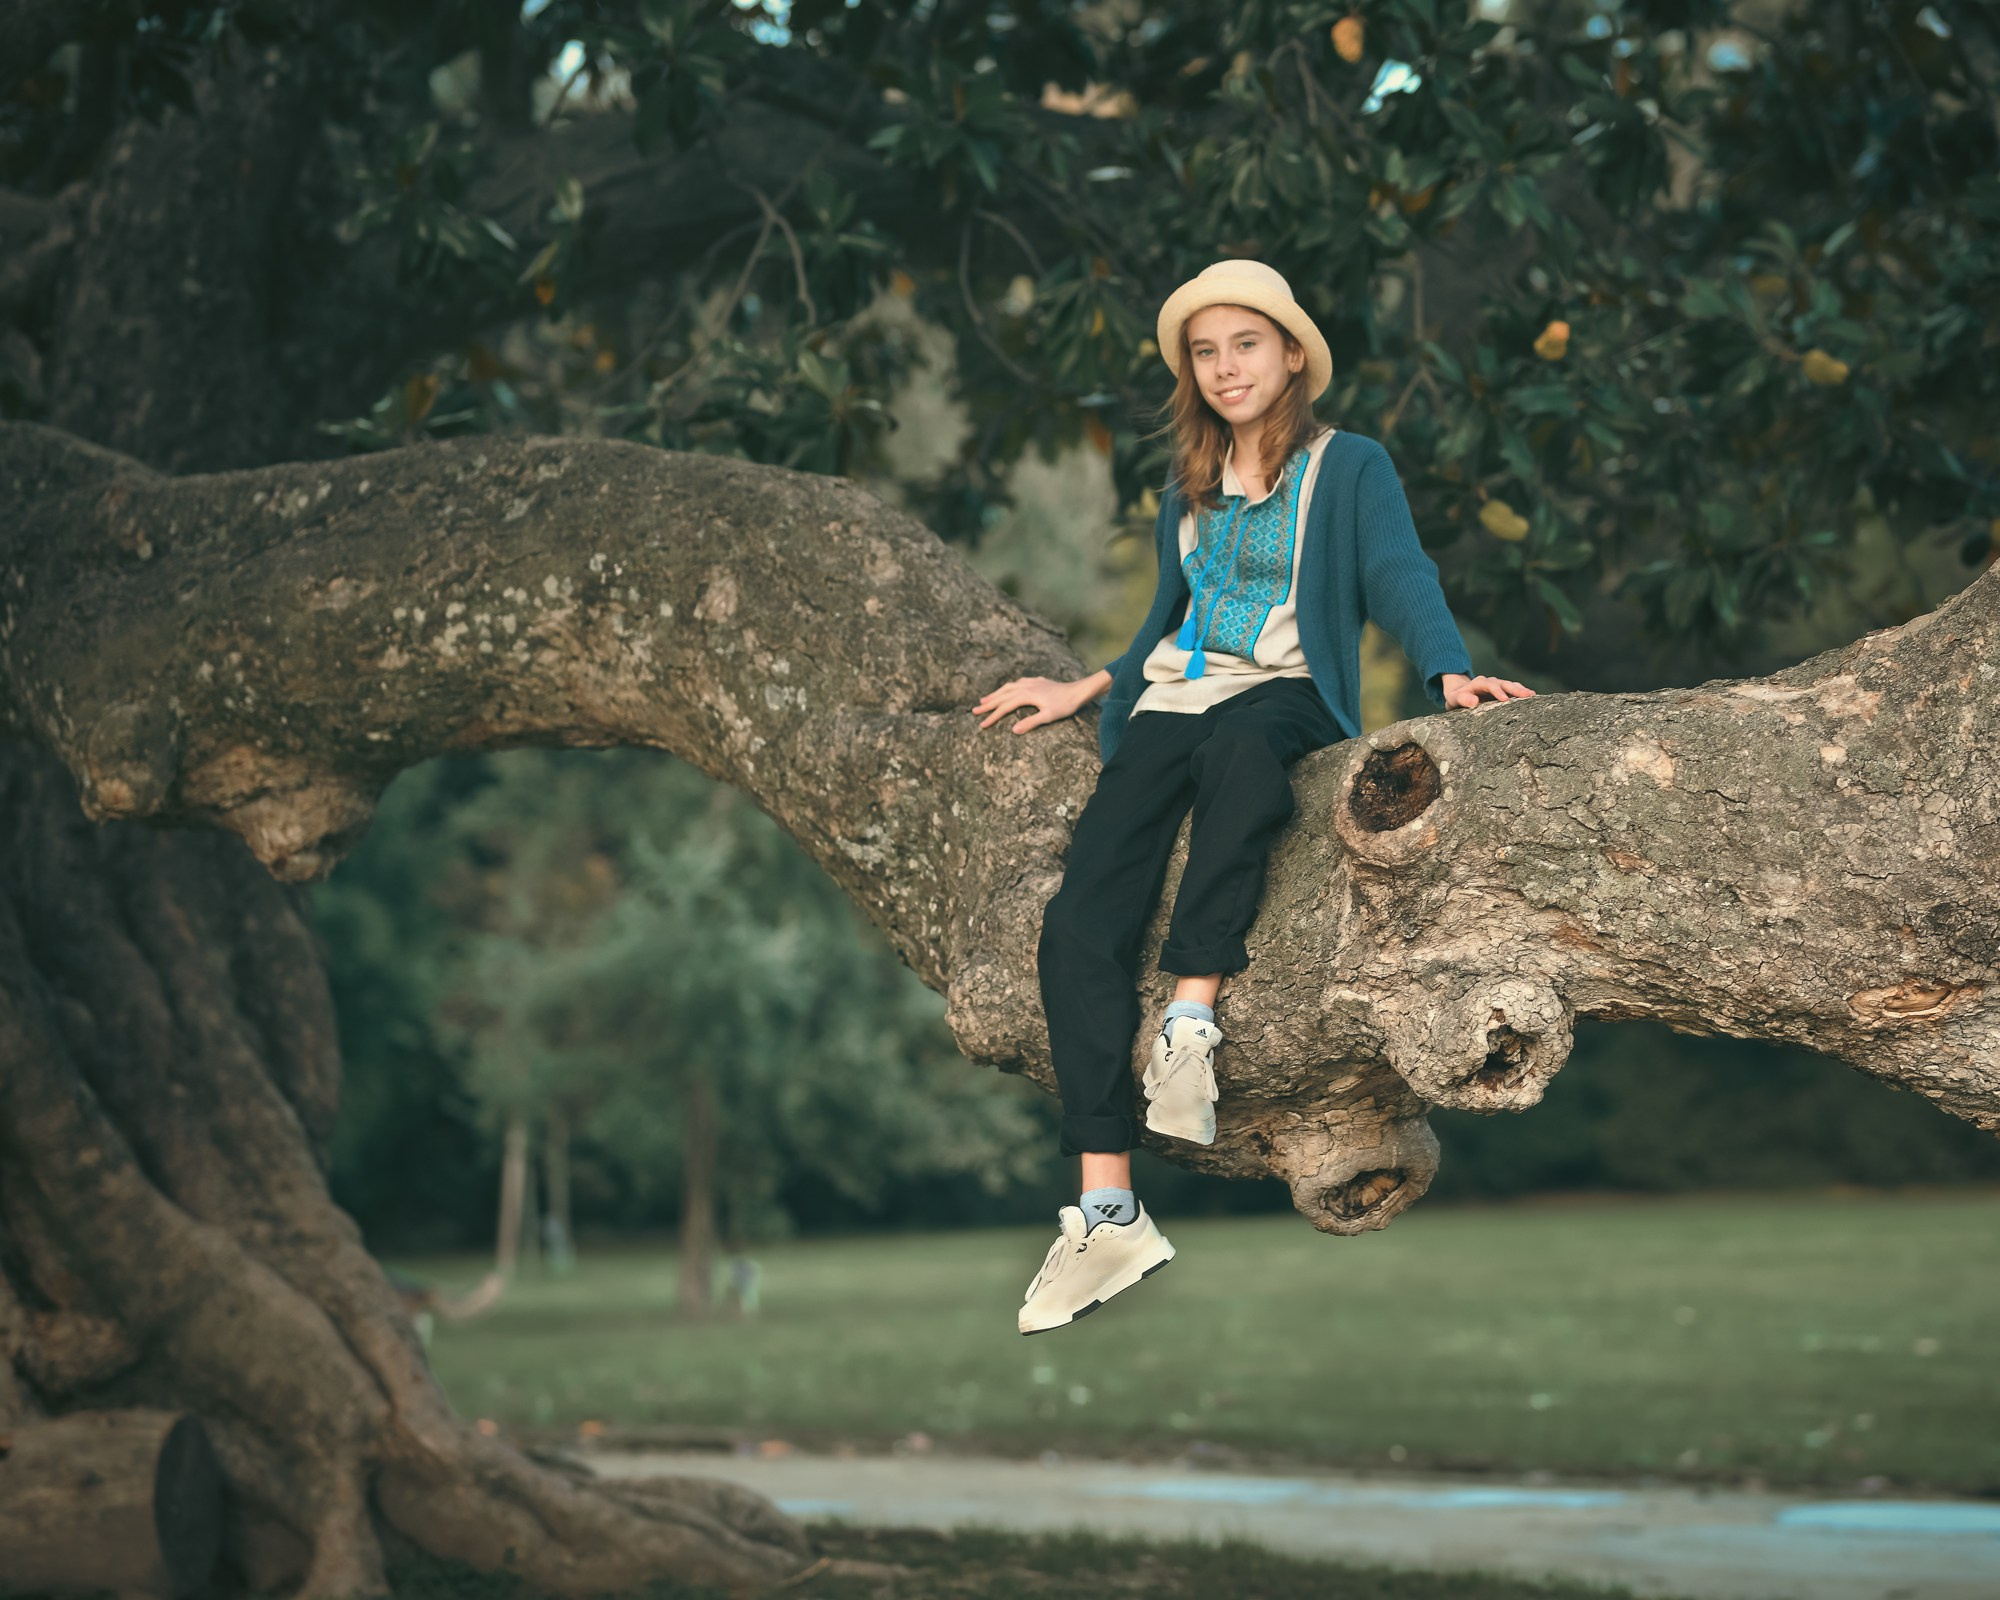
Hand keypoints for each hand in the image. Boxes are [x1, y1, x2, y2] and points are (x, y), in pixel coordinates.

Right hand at [974, 672, 1103, 733]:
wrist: (1078, 691)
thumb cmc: (1065, 705)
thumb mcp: (1048, 716)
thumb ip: (1031, 722)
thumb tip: (1013, 730)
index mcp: (1026, 695)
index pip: (1004, 707)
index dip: (992, 716)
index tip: (981, 725)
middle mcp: (1025, 686)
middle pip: (1001, 696)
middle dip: (987, 704)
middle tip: (974, 711)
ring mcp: (1030, 682)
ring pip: (1007, 688)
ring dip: (995, 694)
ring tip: (984, 700)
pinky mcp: (1036, 681)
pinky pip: (1016, 683)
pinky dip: (1007, 688)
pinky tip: (1007, 690)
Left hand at [1441, 672, 1534, 708]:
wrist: (1459, 694)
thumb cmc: (1456, 698)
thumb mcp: (1454, 699)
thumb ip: (1463, 699)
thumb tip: (1474, 701)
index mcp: (1478, 683)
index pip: (1489, 685)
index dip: (1497, 691)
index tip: (1504, 699)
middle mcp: (1490, 682)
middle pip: (1504, 683)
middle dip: (1515, 689)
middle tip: (1527, 695)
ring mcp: (1497, 685)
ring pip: (1510, 685)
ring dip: (1521, 690)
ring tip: (1532, 696)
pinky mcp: (1502, 690)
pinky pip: (1513, 689)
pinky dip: (1522, 692)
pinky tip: (1532, 697)